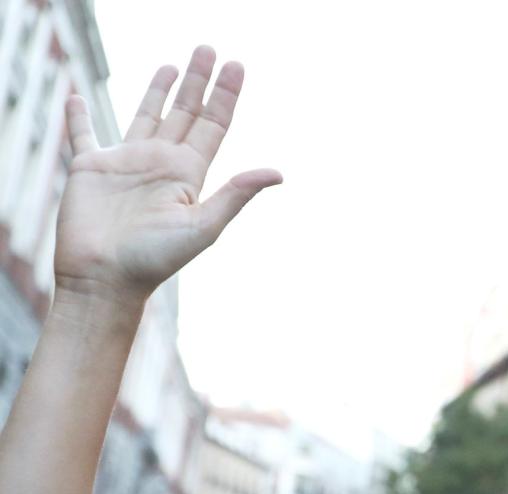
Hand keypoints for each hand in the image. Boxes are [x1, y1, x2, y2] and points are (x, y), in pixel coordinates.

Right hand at [55, 47, 279, 306]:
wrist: (106, 279)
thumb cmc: (155, 260)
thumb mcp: (203, 226)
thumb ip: (236, 195)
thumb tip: (278, 172)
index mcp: (189, 174)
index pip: (213, 126)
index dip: (225, 96)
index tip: (237, 66)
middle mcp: (161, 164)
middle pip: (185, 113)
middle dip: (198, 82)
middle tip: (210, 48)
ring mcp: (126, 164)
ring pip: (146, 116)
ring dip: (158, 90)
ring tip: (174, 65)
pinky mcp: (90, 168)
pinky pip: (82, 134)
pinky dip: (77, 116)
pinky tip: (76, 96)